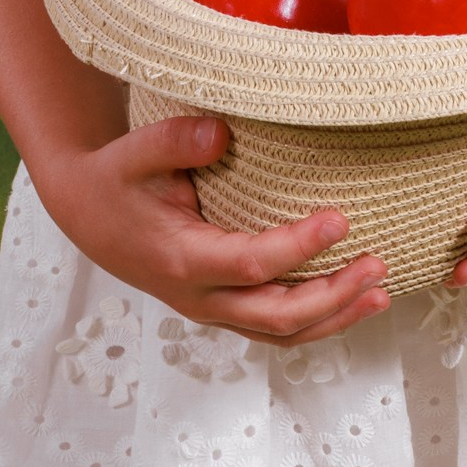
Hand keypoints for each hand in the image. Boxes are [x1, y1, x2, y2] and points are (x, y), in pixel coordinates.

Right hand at [33, 109, 389, 344]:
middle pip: (277, 315)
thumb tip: (223, 133)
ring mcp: (211, 310)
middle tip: (376, 263)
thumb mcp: (133, 153)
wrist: (88, 216)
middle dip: (333, 295)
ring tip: (379, 291)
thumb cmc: (114, 182)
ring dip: (335, 317)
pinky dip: (317, 323)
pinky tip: (352, 303)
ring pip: (281, 333)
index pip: (251, 264)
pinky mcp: (222, 309)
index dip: (299, 247)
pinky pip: (274, 330)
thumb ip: (175, 140)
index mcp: (180, 258)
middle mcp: (198, 297)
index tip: (341, 219)